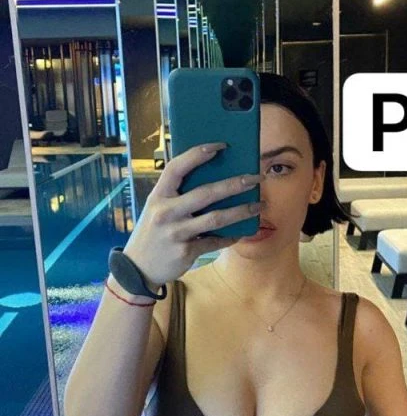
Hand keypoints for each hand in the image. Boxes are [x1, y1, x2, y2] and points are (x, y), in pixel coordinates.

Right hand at [123, 143, 263, 287]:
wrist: (138, 269)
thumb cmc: (153, 233)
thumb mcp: (156, 209)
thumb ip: (176, 195)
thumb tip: (215, 179)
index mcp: (158, 196)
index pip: (177, 168)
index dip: (197, 154)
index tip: (221, 146)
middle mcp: (166, 212)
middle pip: (206, 193)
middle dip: (235, 184)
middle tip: (256, 178)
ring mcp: (176, 233)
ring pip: (216, 219)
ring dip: (242, 211)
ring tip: (259, 205)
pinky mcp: (185, 252)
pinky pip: (214, 242)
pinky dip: (230, 237)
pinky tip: (241, 232)